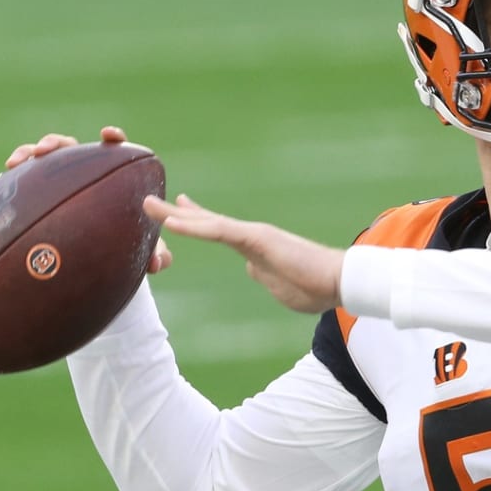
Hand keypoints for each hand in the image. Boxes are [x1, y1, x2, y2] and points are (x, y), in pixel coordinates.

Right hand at [4, 126, 171, 274]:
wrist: (103, 256)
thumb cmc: (127, 244)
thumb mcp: (142, 249)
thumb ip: (157, 255)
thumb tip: (158, 264)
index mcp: (116, 178)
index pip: (116, 151)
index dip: (114, 139)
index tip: (109, 135)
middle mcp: (89, 172)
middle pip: (73, 147)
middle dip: (57, 142)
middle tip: (46, 149)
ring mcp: (65, 177)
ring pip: (48, 157)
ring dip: (32, 150)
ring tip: (23, 159)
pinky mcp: (46, 187)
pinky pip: (30, 173)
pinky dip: (20, 168)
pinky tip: (9, 170)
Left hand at [143, 193, 344, 313]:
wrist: (342, 281)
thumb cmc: (319, 288)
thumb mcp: (282, 288)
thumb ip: (265, 277)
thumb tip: (253, 270)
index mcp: (256, 248)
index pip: (219, 232)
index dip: (196, 222)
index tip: (176, 214)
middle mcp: (253, 236)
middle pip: (208, 222)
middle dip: (176, 213)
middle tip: (149, 201)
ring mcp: (255, 236)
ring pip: (208, 224)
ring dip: (176, 216)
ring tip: (147, 205)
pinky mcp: (259, 240)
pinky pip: (219, 232)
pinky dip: (195, 227)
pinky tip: (172, 223)